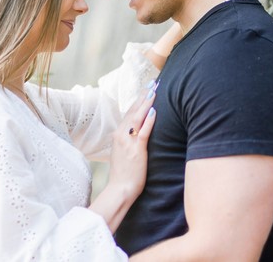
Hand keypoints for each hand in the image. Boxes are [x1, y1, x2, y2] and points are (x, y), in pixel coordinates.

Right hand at [107, 85, 156, 200]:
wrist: (120, 189)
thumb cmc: (124, 174)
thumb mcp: (122, 153)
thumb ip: (128, 141)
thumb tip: (136, 133)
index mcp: (118, 135)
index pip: (129, 113)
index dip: (138, 100)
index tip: (145, 89)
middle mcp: (121, 135)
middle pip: (133, 111)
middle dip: (143, 96)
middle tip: (152, 83)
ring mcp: (128, 142)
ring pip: (137, 117)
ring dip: (146, 103)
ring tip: (154, 91)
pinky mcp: (136, 150)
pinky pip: (143, 132)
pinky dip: (148, 120)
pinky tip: (154, 111)